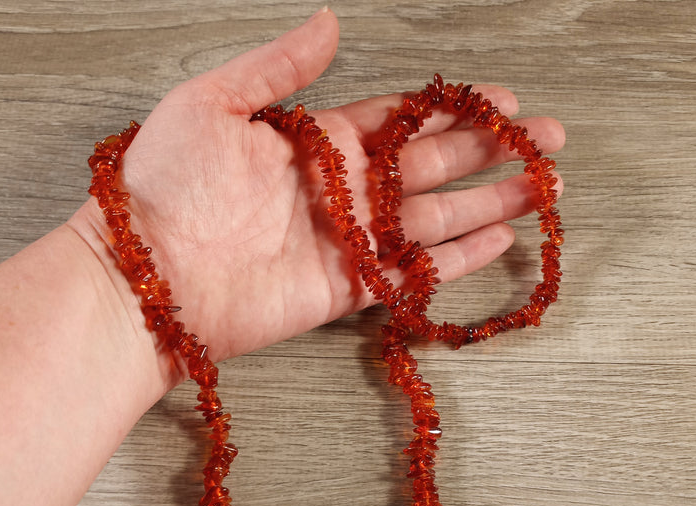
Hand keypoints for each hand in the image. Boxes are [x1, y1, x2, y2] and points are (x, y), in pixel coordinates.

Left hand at [69, 8, 564, 375]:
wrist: (149, 274)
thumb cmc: (168, 186)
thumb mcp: (214, 101)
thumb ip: (278, 67)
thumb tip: (330, 23)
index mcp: (319, 142)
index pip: (403, 121)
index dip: (453, 109)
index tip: (499, 102)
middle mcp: (342, 190)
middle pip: (434, 166)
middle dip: (492, 152)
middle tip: (546, 141)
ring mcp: (348, 241)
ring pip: (436, 218)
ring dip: (491, 203)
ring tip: (541, 189)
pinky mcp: (346, 290)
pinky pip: (412, 271)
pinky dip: (456, 260)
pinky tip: (495, 242)